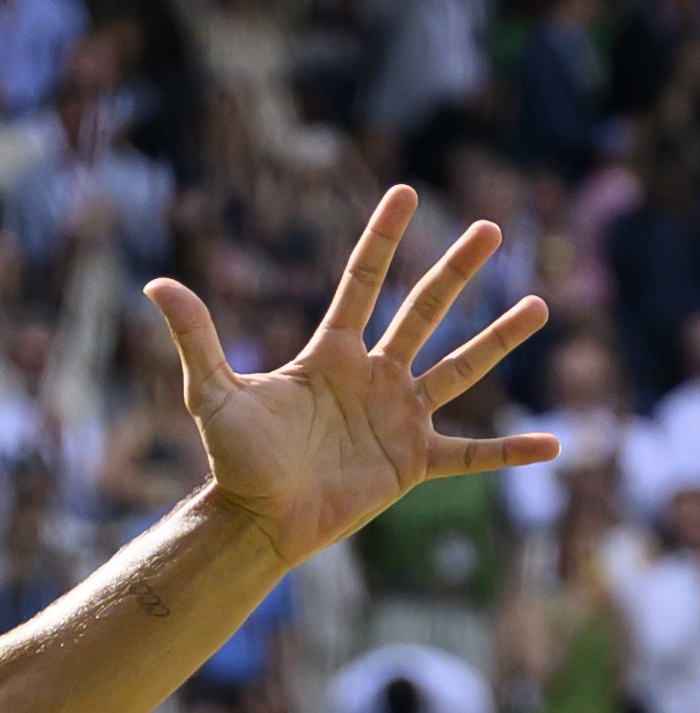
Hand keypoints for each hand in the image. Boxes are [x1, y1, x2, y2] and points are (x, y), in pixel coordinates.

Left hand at [143, 184, 554, 566]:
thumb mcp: (212, 393)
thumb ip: (195, 338)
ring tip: (540, 303)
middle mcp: (373, 377)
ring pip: (460, 368)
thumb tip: (155, 283)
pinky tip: (557, 443)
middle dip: (456, 270)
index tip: (404, 191)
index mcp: (331, 354)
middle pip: (423, 311)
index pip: (363, 283)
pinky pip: (473, 454)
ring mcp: (399, 417)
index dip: (382, 238)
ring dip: (499, 339)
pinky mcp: (414, 462)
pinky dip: (511, 451)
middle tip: (491, 226)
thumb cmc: (234, 459)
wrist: (257, 520)